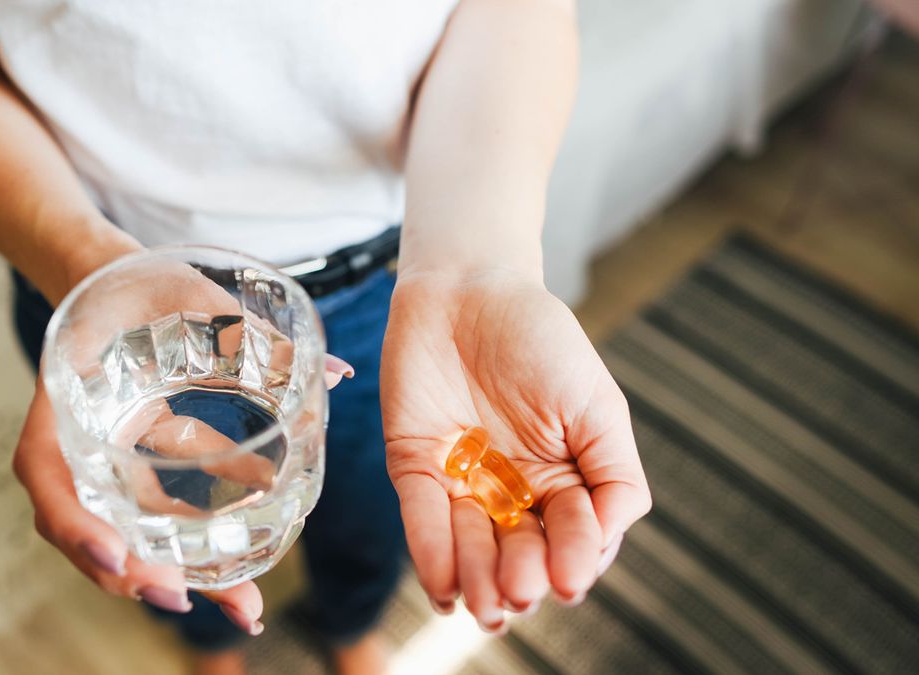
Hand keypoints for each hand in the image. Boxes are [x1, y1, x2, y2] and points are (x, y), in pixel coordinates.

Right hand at [12, 255, 353, 633]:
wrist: (113, 283)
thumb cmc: (138, 283)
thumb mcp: (184, 294)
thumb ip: (250, 331)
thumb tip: (337, 374)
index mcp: (63, 395)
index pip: (43, 470)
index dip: (74, 522)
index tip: (118, 558)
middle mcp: (76, 442)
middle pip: (88, 525)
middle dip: (135, 572)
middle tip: (184, 600)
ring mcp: (103, 462)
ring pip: (125, 534)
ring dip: (176, 575)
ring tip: (242, 608)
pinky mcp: (135, 469)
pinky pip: (156, 518)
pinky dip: (197, 548)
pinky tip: (247, 573)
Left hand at [381, 270, 650, 630]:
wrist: (469, 287)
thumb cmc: (540, 338)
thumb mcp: (596, 404)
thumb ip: (614, 473)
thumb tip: (608, 542)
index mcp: (562, 478)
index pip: (572, 535)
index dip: (572, 559)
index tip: (569, 579)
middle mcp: (512, 489)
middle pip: (520, 550)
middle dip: (522, 576)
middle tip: (521, 592)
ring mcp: (461, 480)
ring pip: (471, 545)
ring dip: (478, 578)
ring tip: (487, 604)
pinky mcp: (414, 465)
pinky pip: (422, 516)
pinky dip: (432, 552)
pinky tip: (445, 586)